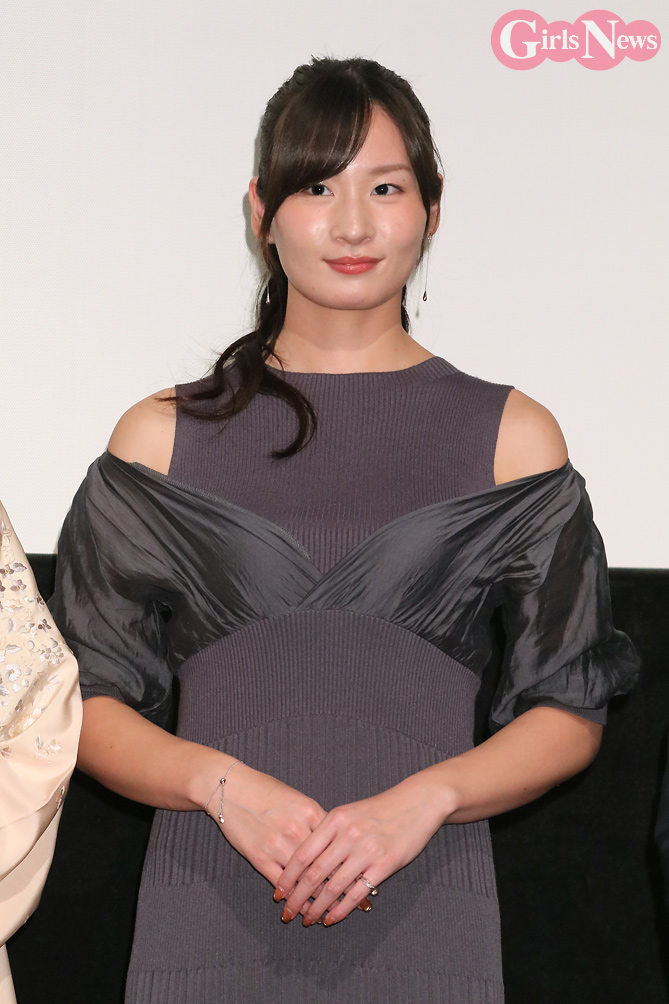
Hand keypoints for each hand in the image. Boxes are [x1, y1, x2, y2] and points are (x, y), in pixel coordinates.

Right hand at [210, 764, 372, 919]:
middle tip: (363, 907)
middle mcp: (297, 830)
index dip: (356, 865)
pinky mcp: (259, 857)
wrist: (232, 789)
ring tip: (334, 914)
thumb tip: (339, 840)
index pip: (339, 845)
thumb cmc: (266, 791)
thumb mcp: (297, 799)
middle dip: (347, 889)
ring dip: (320, 901)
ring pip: (306, 881)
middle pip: (327, 866)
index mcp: (310, 812)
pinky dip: (295, 901)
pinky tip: (304, 911)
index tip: (371, 880)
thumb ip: (317, 820)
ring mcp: (278, 845)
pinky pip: (282, 885)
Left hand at [274, 773, 445, 926]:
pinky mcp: (385, 865)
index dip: (288, 876)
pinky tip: (331, 918)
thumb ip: (329, 832)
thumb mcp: (350, 812)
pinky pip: (357, 893)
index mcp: (336, 819)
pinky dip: (341, 909)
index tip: (277, 892)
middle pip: (314, 873)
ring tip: (307, 920)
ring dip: (317, 908)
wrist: (417, 802)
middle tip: (286, 913)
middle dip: (297, 897)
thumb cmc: (381, 809)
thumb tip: (305, 858)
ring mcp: (367, 850)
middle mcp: (348, 835)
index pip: (303, 853)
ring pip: (334, 887)